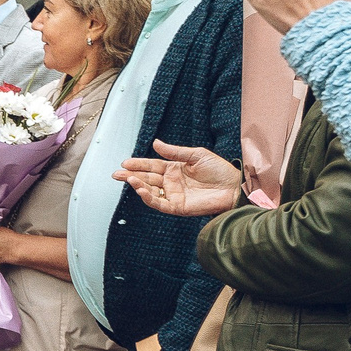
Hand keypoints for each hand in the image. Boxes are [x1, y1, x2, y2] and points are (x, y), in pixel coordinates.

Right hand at [115, 139, 242, 217]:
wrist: (233, 187)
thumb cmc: (219, 170)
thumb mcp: (196, 155)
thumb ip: (175, 152)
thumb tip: (155, 143)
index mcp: (174, 169)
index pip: (152, 166)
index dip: (138, 164)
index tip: (125, 163)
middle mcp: (171, 183)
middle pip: (147, 179)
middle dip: (131, 176)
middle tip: (117, 174)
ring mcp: (173, 195)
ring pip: (150, 191)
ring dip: (138, 185)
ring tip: (128, 179)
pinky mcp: (178, 207)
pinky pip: (159, 204)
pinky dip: (148, 198)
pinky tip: (141, 189)